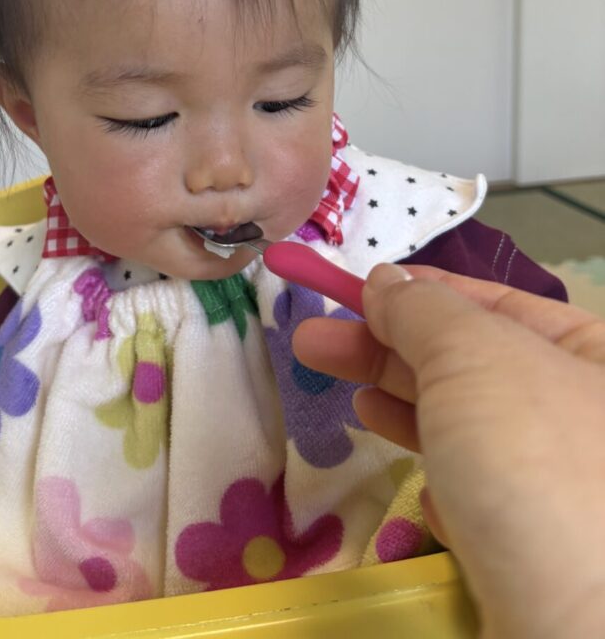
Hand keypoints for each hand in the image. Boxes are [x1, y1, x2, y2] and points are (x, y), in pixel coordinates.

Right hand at [293, 264, 604, 638]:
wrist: (576, 627)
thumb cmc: (529, 459)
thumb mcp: (470, 354)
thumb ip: (422, 309)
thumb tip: (384, 282)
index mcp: (594, 355)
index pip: (495, 303)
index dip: (419, 292)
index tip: (353, 292)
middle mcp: (586, 414)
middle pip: (471, 363)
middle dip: (387, 349)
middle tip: (310, 343)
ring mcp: (563, 485)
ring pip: (469, 428)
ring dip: (402, 406)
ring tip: (348, 396)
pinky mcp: (536, 548)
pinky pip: (482, 495)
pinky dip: (444, 480)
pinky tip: (423, 490)